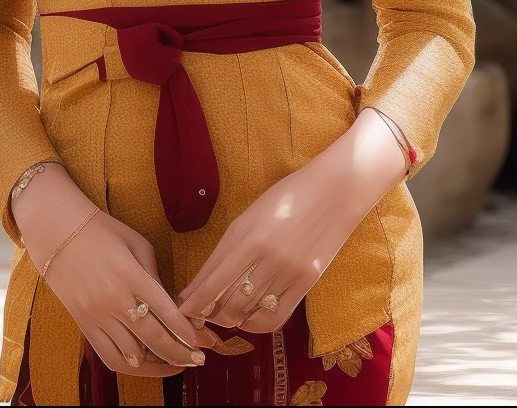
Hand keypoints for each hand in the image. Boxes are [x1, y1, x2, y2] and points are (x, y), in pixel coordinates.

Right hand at [13, 163, 208, 374]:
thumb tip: (170, 304)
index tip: (202, 342)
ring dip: (157, 365)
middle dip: (180, 354)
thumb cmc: (103, 231)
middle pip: (152, 338)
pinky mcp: (83, 323)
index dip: (186, 332)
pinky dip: (129, 366)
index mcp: (131, 275)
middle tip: (198, 359)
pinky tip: (144, 365)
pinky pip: (107, 355)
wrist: (57, 231)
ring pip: (131, 355)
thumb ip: (154, 274)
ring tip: (175, 365)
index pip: (166, 311)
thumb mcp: (137, 243)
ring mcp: (95, 314)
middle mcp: (113, 299)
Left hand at [177, 109, 407, 333]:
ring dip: (230, 320)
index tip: (182, 310)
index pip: (211, 281)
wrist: (335, 191)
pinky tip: (249, 319)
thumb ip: (226, 249)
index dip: (193, 301)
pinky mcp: (307, 282)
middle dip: (208, 313)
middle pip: (227, 302)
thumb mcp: (249, 216)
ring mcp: (288, 271)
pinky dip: (256, 324)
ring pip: (249, 311)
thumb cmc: (286, 197)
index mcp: (247, 236)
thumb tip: (201, 283)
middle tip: (201, 314)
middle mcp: (266, 256)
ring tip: (224, 316)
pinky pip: (276, 317)